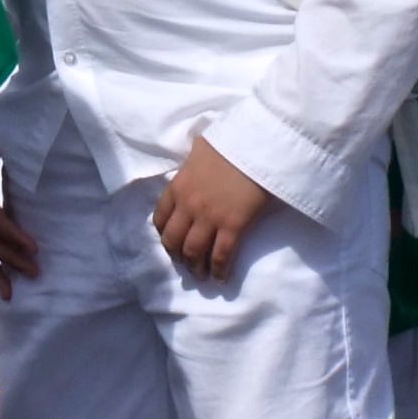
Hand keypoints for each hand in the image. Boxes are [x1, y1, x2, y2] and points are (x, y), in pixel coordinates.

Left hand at [152, 138, 274, 279]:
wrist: (256, 144)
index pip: (161, 218)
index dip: (164, 234)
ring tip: (202, 275)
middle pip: (173, 241)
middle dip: (177, 256)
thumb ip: (194, 157)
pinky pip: (220, 256)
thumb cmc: (232, 141)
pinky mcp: (233, 226)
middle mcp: (188, 206)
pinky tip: (221, 277)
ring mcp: (209, 218)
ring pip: (193, 252)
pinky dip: (219, 270)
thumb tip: (197, 154)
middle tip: (186, 263)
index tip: (171, 242)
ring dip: (195, 267)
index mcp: (178, 186)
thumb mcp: (202, 146)